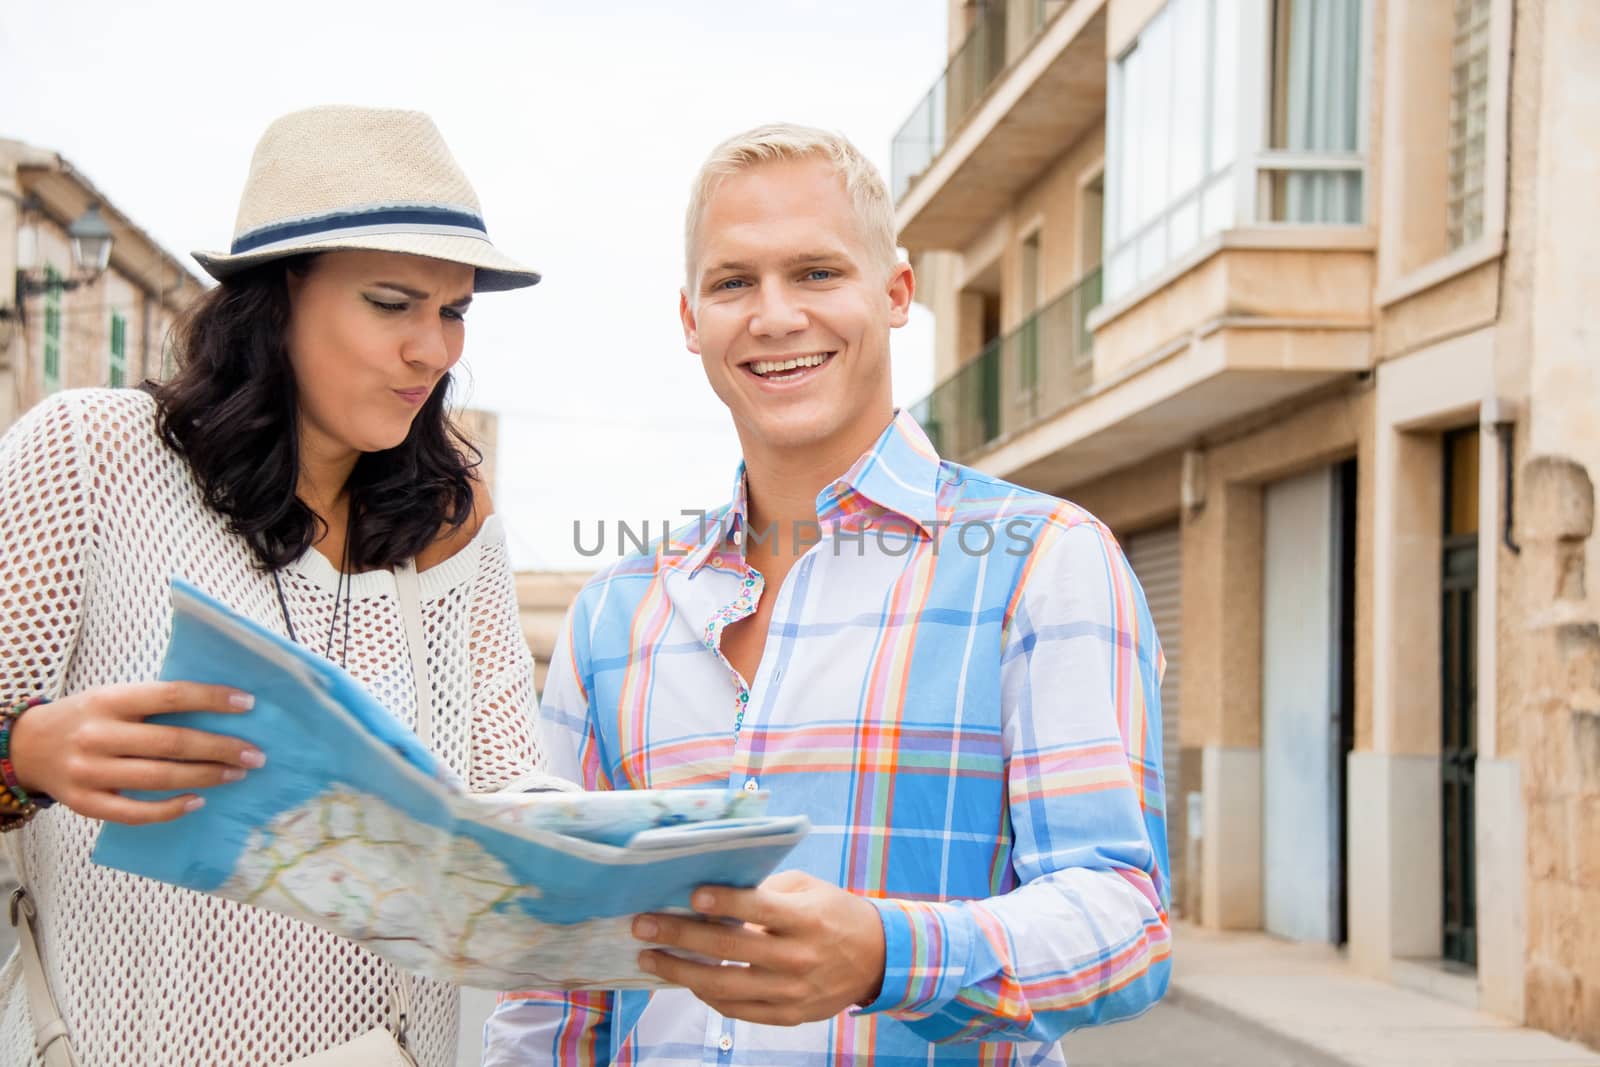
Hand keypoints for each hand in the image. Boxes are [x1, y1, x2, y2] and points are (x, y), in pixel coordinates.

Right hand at [9, 681, 263, 824]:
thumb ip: (154, 703)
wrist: (26, 747)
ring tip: (237, 773)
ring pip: (158, 778)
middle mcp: (98, 735)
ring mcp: (89, 771)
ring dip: (205, 777)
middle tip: (254, 753)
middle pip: (171, 743)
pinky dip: (170, 809)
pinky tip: (198, 801)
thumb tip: (219, 710)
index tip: (248, 704)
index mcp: (109, 700)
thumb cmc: (87, 718)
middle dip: (220, 748)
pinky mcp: (84, 803)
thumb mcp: (112, 697)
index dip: (212, 699)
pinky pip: (135, 813)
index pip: (170, 696)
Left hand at [632, 869, 885, 1026]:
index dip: (723, 901)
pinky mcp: (789, 1015)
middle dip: (680, 936)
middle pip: (731, 948)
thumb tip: (711, 892)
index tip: (690, 894)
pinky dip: (708, 996)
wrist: (877, 958)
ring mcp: (792, 991)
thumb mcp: (808, 888)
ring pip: (726, 986)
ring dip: (681, 973)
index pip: (759, 908)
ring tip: (651, 958)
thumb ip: (766, 890)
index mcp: (806, 918)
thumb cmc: (834, 913)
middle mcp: (799, 957)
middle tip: (643, 925)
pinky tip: (686, 981)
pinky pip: (738, 1010)